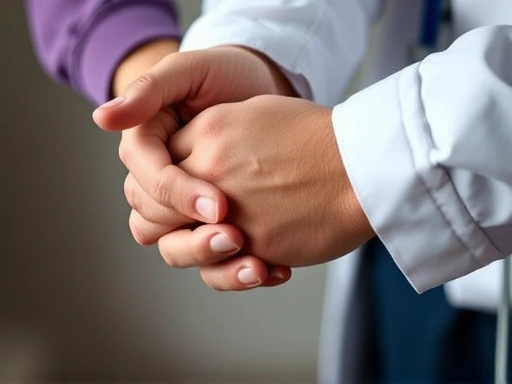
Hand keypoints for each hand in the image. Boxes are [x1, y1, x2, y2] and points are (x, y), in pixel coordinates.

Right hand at [93, 46, 296, 288]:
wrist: (268, 91)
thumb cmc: (228, 74)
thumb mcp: (191, 70)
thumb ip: (151, 90)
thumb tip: (102, 117)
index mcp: (148, 148)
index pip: (149, 181)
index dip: (178, 195)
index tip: (219, 205)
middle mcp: (160, 181)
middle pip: (153, 223)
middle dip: (192, 237)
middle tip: (235, 236)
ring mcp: (185, 206)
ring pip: (176, 249)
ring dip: (213, 261)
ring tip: (258, 266)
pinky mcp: (214, 222)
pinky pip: (212, 258)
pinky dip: (238, 269)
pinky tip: (272, 268)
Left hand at [165, 95, 374, 283]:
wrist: (363, 166)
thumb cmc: (318, 136)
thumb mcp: (258, 112)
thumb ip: (214, 131)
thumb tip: (189, 155)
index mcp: (207, 134)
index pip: (154, 168)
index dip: (160, 184)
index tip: (177, 192)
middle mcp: (208, 175)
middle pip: (151, 211)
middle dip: (161, 219)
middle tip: (185, 222)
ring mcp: (231, 216)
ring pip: (175, 250)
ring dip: (193, 251)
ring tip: (226, 243)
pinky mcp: (256, 248)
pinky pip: (221, 272)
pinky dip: (232, 271)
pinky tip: (257, 264)